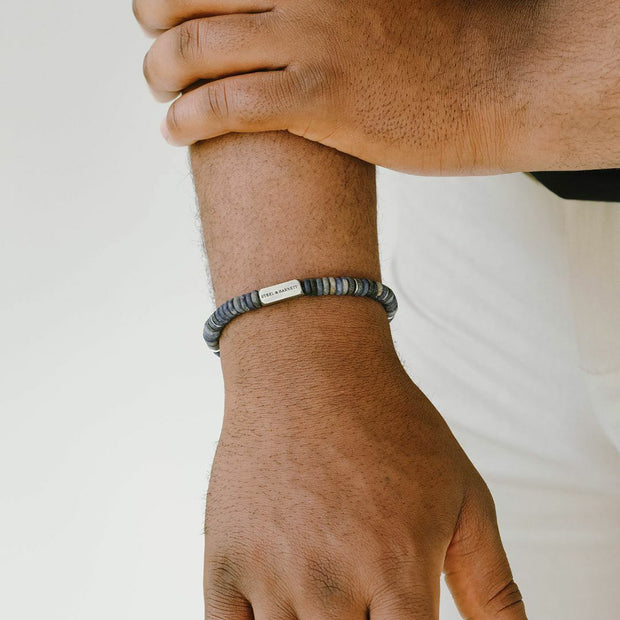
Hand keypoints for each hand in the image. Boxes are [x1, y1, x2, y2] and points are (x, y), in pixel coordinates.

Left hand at [134, 0, 617, 173]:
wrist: (499, 83)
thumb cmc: (442, 46)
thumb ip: (322, 0)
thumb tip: (280, 14)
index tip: (170, 10)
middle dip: (157, 21)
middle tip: (157, 47)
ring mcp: (313, 39)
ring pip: (196, 48)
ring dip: (161, 74)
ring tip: (161, 95)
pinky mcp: (322, 99)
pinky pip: (227, 105)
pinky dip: (187, 119)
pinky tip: (175, 132)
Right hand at [201, 303, 525, 618]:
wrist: (308, 369)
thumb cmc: (389, 426)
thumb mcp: (462, 495)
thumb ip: (492, 584)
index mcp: (398, 570)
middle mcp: (330, 583)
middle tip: (364, 602)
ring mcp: (269, 573)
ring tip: (328, 597)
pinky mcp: (224, 561)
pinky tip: (279, 613)